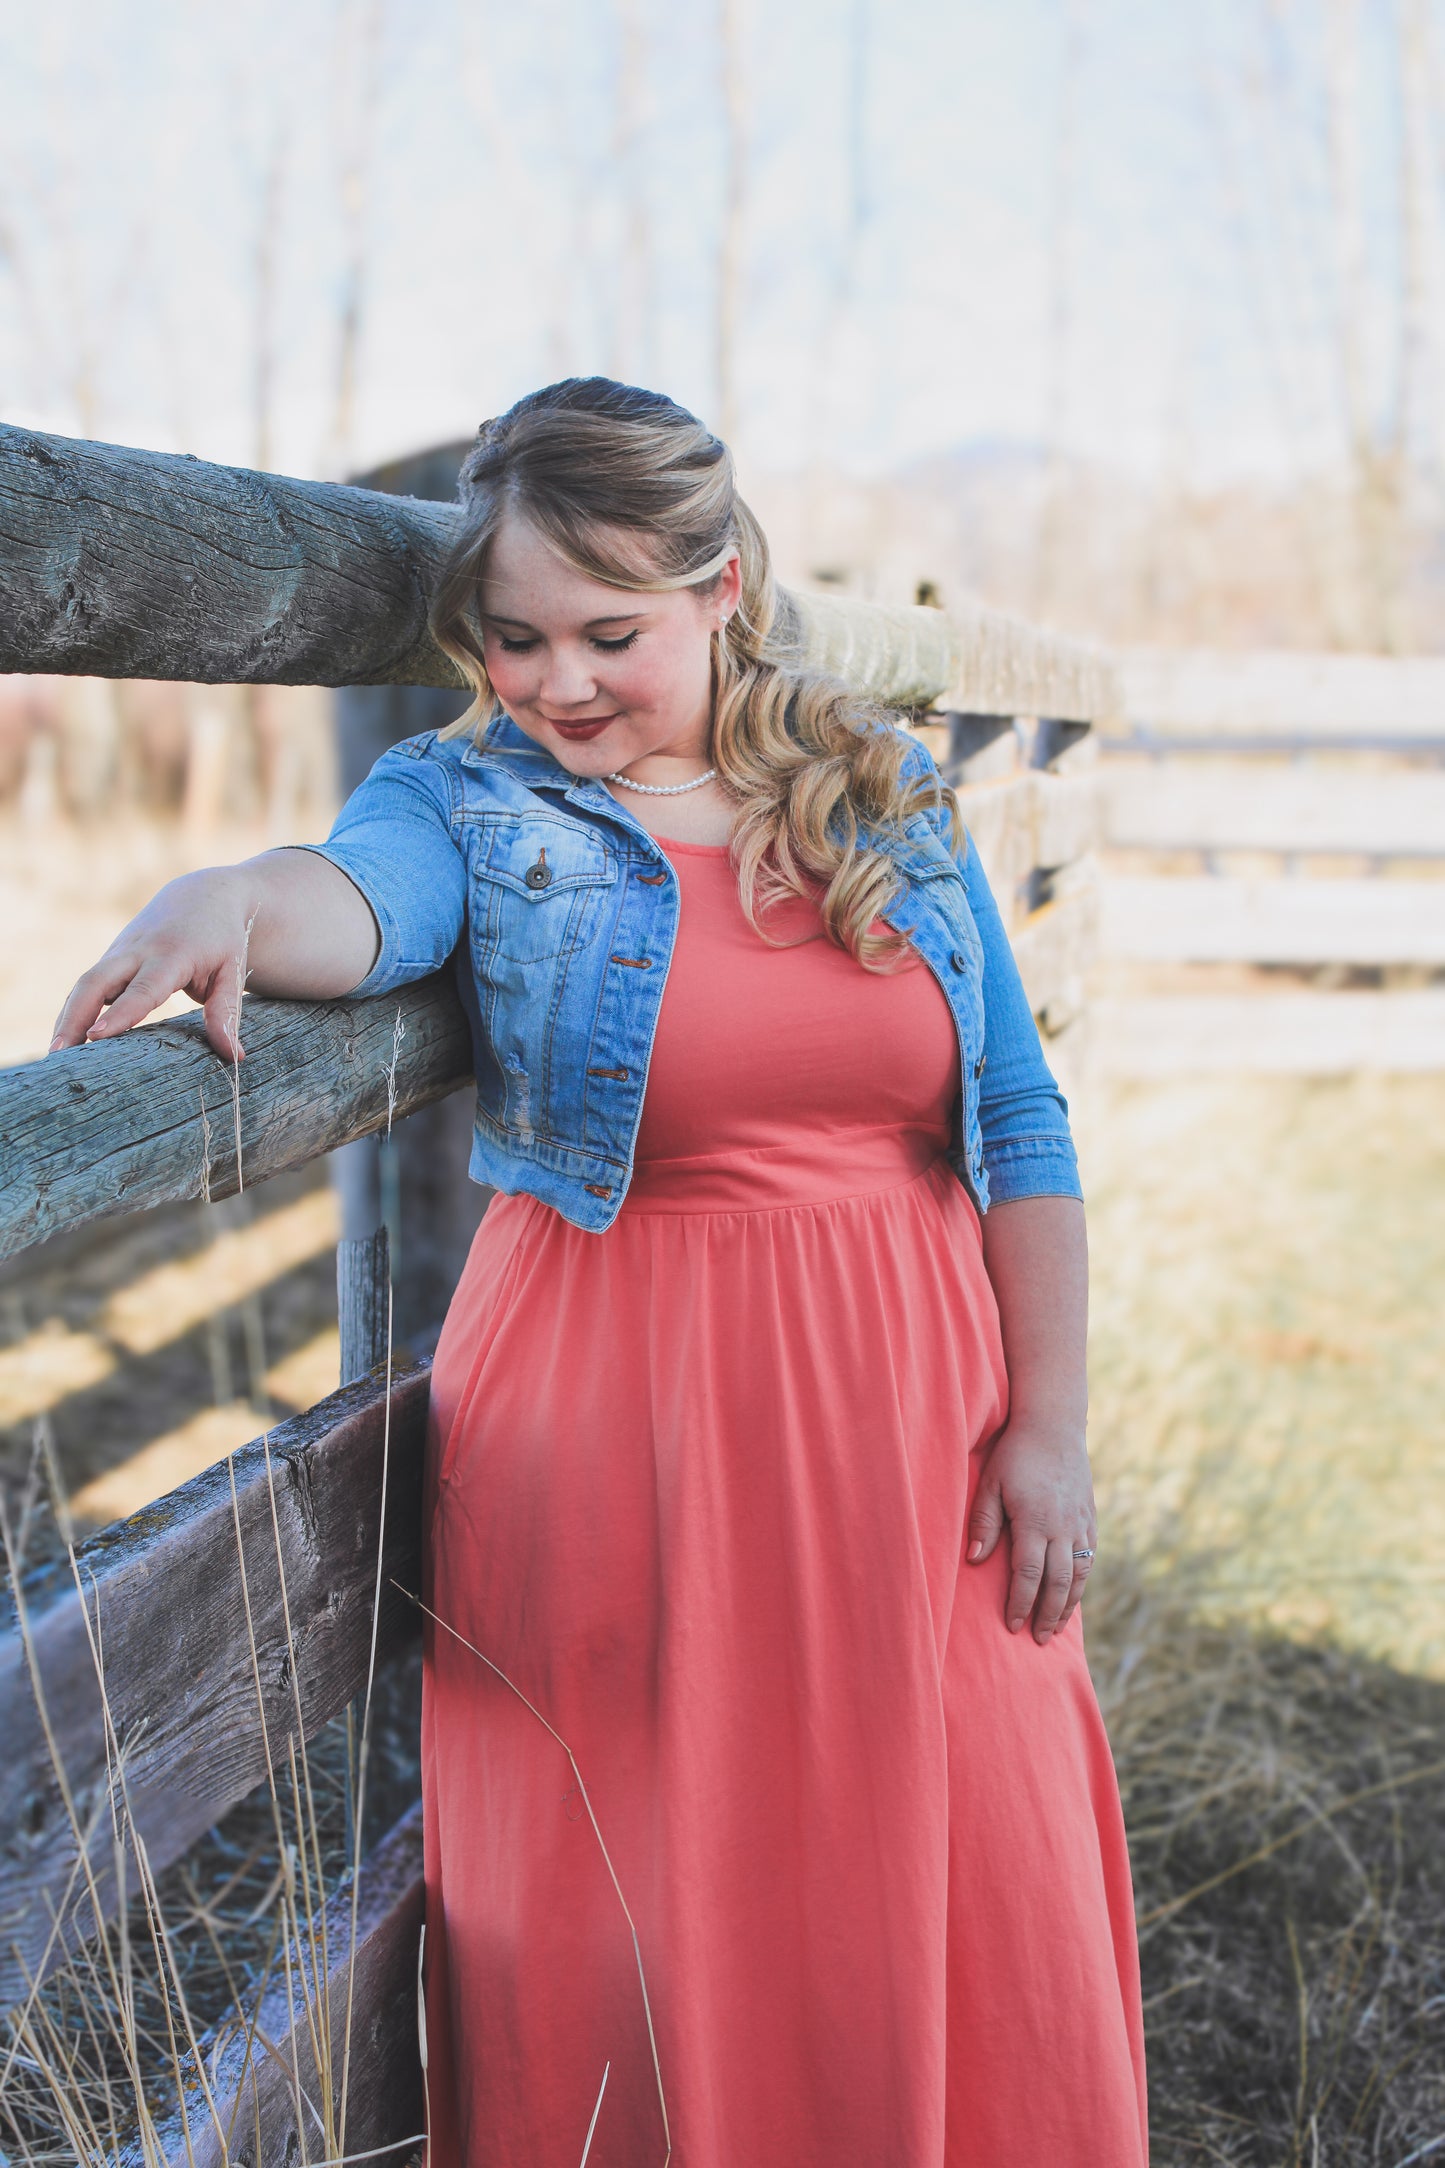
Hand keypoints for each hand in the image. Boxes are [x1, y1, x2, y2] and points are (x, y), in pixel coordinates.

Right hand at [51, 867, 257, 1060]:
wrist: (203, 896)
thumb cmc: (222, 939)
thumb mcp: (232, 971)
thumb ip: (227, 1013)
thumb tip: (234, 1058)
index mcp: (171, 955)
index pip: (142, 988)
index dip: (119, 1012)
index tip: (96, 1035)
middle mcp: (137, 951)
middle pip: (95, 982)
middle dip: (74, 1017)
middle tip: (58, 1054)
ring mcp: (119, 953)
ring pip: (84, 985)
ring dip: (66, 1018)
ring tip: (55, 1056)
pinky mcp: (111, 958)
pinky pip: (87, 987)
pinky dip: (73, 1011)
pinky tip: (65, 1040)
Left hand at [966, 1416, 1096, 1643]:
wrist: (1054, 1426)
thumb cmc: (1015, 1454)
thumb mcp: (991, 1483)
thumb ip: (984, 1522)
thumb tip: (976, 1559)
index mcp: (1036, 1521)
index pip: (1028, 1575)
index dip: (1020, 1604)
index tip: (1012, 1626)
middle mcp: (1063, 1528)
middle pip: (1058, 1584)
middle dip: (1046, 1615)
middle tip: (1035, 1639)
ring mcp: (1080, 1524)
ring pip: (1079, 1576)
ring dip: (1067, 1606)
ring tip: (1054, 1628)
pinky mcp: (1090, 1519)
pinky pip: (1089, 1559)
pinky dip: (1081, 1583)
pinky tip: (1072, 1596)